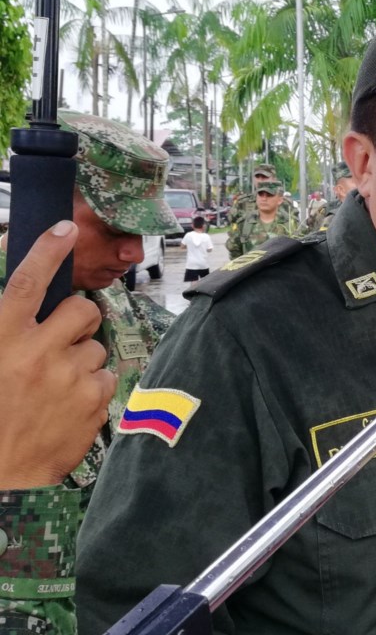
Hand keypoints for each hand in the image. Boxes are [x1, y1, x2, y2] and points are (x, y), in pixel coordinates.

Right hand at [0, 221, 113, 488]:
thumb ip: (8, 325)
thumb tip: (21, 295)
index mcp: (2, 337)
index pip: (28, 283)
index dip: (47, 251)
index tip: (65, 228)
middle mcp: (38, 353)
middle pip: (81, 310)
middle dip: (76, 320)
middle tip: (58, 340)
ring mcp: (69, 379)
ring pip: (96, 348)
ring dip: (81, 359)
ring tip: (53, 385)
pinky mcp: (92, 404)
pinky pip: (105, 379)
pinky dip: (91, 389)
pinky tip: (66, 406)